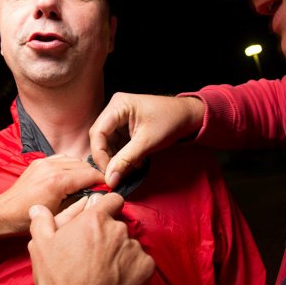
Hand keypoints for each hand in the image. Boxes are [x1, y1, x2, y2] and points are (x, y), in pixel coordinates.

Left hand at [0, 154, 103, 235]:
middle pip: (84, 165)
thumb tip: (98, 198)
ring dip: (83, 170)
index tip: (110, 188)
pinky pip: (62, 158)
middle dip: (94, 175)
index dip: (103, 181)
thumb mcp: (59, 216)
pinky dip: (70, 166)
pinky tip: (72, 178)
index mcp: (58, 181)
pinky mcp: (39, 161)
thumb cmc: (28, 220)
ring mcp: (44, 162)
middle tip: (101, 187)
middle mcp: (51, 167)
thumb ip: (81, 204)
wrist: (4, 212)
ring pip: (74, 160)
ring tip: (87, 183)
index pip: (90, 175)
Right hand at [28, 193, 154, 284]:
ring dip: (121, 253)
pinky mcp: (146, 267)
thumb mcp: (41, 247)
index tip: (102, 218)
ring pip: (129, 245)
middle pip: (118, 225)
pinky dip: (133, 269)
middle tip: (95, 254)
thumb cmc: (60, 280)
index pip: (112, 200)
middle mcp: (117, 229)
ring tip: (105, 272)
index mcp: (94, 219)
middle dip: (110, 236)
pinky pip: (141, 262)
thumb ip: (42, 222)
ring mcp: (134, 248)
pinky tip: (117, 281)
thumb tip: (38, 209)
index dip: (107, 207)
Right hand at [89, 93, 204, 186]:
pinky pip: (115, 143)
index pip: (98, 133)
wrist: (188, 116)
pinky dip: (121, 155)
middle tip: (115, 175)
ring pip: (106, 142)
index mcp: (118, 105)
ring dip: (115, 158)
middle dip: (106, 157)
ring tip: (129, 168)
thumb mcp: (147, 143)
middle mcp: (114, 108)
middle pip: (100, 137)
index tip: (108, 173)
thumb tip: (110, 179)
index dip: (99, 155)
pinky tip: (133, 162)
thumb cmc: (170, 121)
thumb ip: (126, 160)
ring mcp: (119, 117)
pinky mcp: (124, 126)